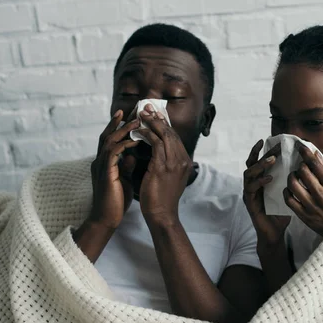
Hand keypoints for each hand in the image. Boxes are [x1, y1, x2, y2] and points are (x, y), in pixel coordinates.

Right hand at [89, 110, 139, 229]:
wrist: (107, 218)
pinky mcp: (105, 172)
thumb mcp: (124, 179)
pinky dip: (125, 145)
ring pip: (109, 140)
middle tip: (130, 111)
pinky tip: (136, 141)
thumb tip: (134, 155)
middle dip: (118, 122)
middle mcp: (100, 161)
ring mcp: (101, 166)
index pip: (110, 140)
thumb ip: (127, 166)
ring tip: (136, 122)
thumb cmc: (116, 201)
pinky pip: (113, 153)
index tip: (129, 116)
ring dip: (123, 130)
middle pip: (107, 135)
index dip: (118, 127)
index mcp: (104, 163)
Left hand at [135, 105, 192, 225]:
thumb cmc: (161, 198)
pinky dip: (146, 134)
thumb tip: (156, 151)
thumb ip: (166, 163)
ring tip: (141, 113)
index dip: (164, 123)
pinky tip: (138, 130)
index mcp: (185, 162)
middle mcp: (182, 160)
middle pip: (171, 132)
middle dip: (158, 118)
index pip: (174, 137)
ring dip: (151, 122)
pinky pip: (155, 143)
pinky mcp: (163, 166)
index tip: (153, 114)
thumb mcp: (168, 177)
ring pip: (164, 134)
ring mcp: (174, 162)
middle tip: (146, 107)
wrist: (162, 214)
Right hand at [243, 140, 290, 245]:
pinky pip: (251, 189)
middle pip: (252, 163)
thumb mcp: (288, 192)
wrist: (275, 232)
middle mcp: (252, 184)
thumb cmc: (281, 212)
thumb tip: (306, 165)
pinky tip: (270, 178)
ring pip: (249, 174)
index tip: (271, 140)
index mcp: (260, 180)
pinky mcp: (250, 203)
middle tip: (275, 148)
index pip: (258, 161)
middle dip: (263, 154)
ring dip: (260, 165)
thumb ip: (291, 179)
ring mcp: (249, 193)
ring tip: (272, 160)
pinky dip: (260, 182)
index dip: (263, 150)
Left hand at [283, 143, 322, 236]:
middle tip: (301, 167)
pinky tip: (290, 189)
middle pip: (302, 172)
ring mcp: (311, 206)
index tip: (300, 147)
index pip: (315, 164)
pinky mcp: (304, 215)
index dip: (305, 153)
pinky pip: (288, 199)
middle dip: (300, 166)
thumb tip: (316, 155)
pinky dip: (286, 191)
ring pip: (293, 184)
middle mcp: (322, 195)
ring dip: (292, 177)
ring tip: (295, 177)